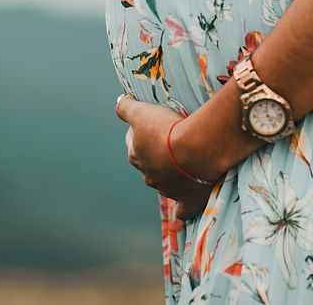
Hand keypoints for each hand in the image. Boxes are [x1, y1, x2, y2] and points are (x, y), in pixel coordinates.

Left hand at [115, 94, 224, 220]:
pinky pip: (182, 210)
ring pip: (164, 184)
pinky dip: (183, 211)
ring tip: (184, 163)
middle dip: (156, 155)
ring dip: (171, 175)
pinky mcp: (187, 199)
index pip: (133, 144)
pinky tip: (184, 210)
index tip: (152, 125)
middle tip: (170, 142)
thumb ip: (126, 108)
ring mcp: (167, 189)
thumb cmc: (166, 130)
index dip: (141, 133)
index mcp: (137, 156)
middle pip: (149, 164)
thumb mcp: (141, 112)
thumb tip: (119, 102)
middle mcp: (149, 176)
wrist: (194, 150)